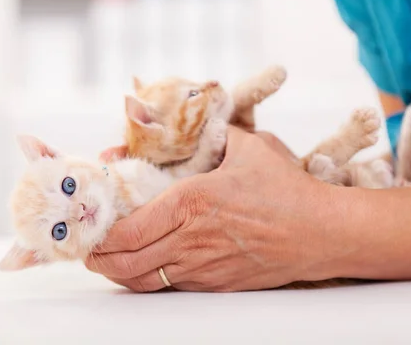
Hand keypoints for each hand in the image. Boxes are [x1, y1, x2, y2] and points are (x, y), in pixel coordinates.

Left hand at [87, 127, 342, 291]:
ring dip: (120, 273)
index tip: (90, 229)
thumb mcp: (248, 147)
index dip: (101, 235)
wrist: (321, 232)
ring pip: (145, 281)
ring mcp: (203, 267)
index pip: (128, 231)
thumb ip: (215, 134)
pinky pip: (172, 287)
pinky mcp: (217, 284)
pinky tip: (146, 268)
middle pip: (127, 263)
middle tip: (89, 251)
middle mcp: (190, 239)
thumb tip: (199, 124)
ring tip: (108, 262)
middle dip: (99, 260)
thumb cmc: (286, 190)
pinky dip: (150, 279)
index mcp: (190, 202)